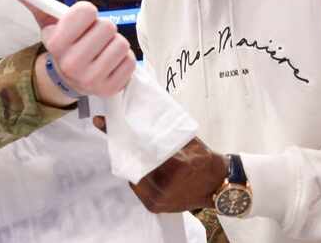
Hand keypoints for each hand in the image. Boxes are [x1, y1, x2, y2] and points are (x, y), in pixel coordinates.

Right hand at [20, 0, 135, 100]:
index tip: (81, 22)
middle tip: (93, 38)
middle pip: (108, 26)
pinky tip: (109, 63)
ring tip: (101, 50)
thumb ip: (37, 4)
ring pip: (122, 44)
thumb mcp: (48, 25)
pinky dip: (123, 60)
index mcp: (56, 43)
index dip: (87, 13)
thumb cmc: (64, 44)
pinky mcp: (110, 89)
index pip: (87, 10)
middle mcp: (72, 63)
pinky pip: (130, 62)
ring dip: (114, 44)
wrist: (68, 80)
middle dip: (102, 29)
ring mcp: (91, 79)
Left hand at [93, 116, 226, 211]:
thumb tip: (142, 113)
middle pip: (133, 161)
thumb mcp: (188, 140)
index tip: (103, 122)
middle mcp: (166, 185)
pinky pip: (137, 187)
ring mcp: (159, 199)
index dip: (121, 134)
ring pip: (133, 174)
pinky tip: (135, 162)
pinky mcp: (155, 206)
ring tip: (123, 143)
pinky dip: (135, 173)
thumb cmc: (204, 160)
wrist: (217, 186)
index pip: (141, 147)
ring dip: (128, 159)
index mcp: (177, 165)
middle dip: (121, 145)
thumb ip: (166, 132)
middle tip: (109, 128)